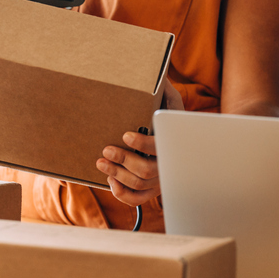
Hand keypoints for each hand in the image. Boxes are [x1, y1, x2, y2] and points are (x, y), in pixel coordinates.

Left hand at [96, 76, 183, 204]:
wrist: (172, 124)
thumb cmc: (165, 104)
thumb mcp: (167, 92)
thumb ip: (163, 89)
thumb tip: (154, 78)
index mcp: (177, 138)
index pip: (163, 146)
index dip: (143, 144)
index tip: (126, 135)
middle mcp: (172, 161)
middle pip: (148, 170)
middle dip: (124, 160)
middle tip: (106, 150)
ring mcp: (162, 176)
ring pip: (141, 184)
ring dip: (118, 174)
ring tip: (101, 162)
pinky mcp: (153, 187)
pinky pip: (139, 199)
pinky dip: (124, 194)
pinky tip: (112, 181)